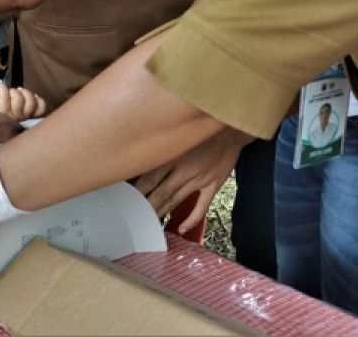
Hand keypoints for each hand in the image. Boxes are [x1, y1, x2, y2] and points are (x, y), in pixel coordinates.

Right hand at [0, 80, 44, 119]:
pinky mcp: (35, 117)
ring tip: (20, 90)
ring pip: (31, 102)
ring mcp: (27, 117)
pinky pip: (41, 108)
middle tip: (10, 90)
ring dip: (26, 93)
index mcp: (4, 116)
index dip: (2, 88)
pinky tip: (33, 96)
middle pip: (19, 99)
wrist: (4, 130)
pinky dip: (39, 100)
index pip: (5, 99)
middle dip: (14, 91)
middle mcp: (16, 118)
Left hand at [134, 127, 250, 233]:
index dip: (137, 191)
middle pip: (161, 192)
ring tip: (151, 222)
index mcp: (172, 155)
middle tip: (135, 215)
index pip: (148, 178)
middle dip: (147, 206)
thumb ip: (159, 146)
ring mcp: (200, 178)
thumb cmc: (198, 130)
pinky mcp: (213, 184)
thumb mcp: (175, 132)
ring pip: (177, 200)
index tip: (127, 198)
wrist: (230, 127)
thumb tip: (138, 155)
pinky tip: (181, 228)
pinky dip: (191, 219)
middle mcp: (184, 169)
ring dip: (163, 212)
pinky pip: (202, 206)